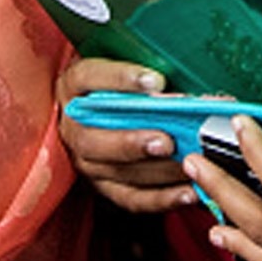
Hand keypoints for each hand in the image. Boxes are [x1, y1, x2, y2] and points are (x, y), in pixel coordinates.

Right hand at [57, 57, 195, 212]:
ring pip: (117, 172)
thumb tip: (179, 79)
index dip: (121, 78)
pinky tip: (189, 191)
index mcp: (73, 85)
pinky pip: (131, 198)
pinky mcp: (103, 185)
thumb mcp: (119, 62)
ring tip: (188, 164)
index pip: (90, 78)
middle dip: (133, 142)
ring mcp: (86, 160)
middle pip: (93, 140)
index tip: (156, 80)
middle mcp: (73, 125)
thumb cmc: (114, 79)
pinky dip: (162, 198)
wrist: (96, 103)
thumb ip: (142, 71)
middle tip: (167, 140)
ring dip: (157, 170)